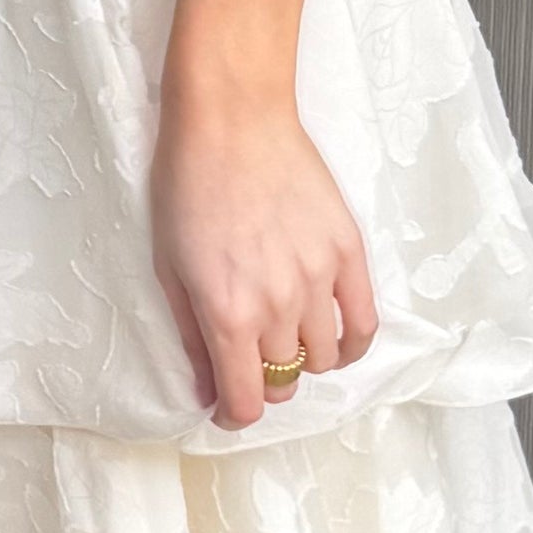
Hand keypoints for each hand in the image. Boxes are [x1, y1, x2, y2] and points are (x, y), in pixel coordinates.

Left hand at [149, 80, 378, 432]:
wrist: (232, 118)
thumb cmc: (186, 182)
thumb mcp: (168, 266)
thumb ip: (190, 335)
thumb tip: (205, 388)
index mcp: (227, 314)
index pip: (248, 401)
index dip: (235, 414)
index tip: (227, 406)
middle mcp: (278, 306)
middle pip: (284, 382)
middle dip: (262, 381)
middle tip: (248, 360)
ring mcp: (319, 280)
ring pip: (323, 359)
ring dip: (301, 360)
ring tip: (285, 338)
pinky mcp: (348, 253)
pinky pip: (364, 323)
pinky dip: (350, 344)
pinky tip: (333, 340)